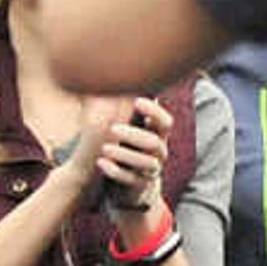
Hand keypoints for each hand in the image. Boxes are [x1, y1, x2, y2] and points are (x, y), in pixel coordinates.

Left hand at [88, 96, 173, 219]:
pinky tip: (101, 163)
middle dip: (134, 135)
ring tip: (104, 148)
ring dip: (124, 155)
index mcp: (157, 135)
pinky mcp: (139, 185)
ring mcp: (150, 170)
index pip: (165, 122)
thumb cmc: (128, 148)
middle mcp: (159, 153)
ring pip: (145, 163)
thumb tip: (106, 79)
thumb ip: (123, 109)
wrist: (130, 184)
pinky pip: (131, 180)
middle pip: (154, 143)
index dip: (154, 111)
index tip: (138, 101)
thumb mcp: (129, 128)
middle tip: (112, 129)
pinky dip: (116, 171)